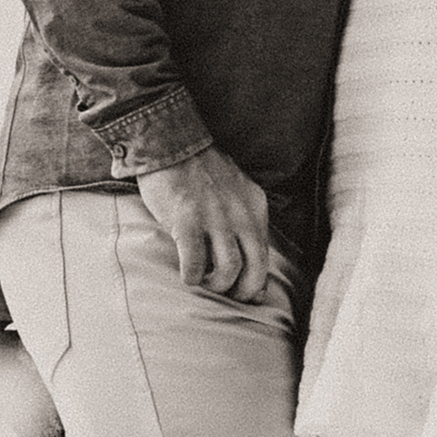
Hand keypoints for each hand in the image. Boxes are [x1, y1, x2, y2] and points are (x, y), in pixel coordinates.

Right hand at [138, 145, 279, 304]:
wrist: (170, 141)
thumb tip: (249, 258)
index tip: (243, 290)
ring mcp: (215, 219)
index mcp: (255, 207)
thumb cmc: (200, 169)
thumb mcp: (237, 190)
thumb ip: (246, 219)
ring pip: (228, 271)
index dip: (256, 281)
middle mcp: (241, 215)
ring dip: (215, 285)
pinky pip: (194, 264)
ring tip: (203, 281)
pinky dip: (191, 277)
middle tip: (225, 294)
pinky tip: (186, 274)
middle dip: (242, 291)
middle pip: (255, 270)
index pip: (265, 256)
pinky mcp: (187, 221)